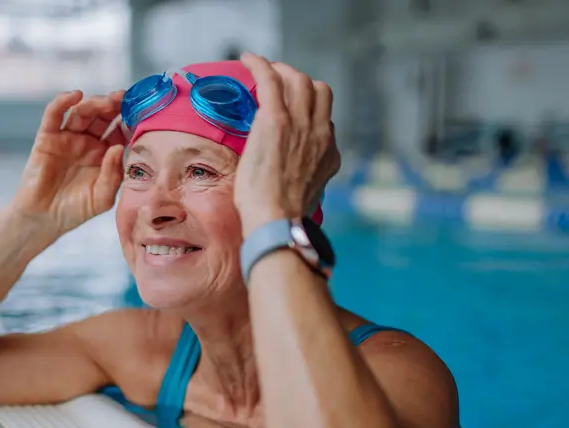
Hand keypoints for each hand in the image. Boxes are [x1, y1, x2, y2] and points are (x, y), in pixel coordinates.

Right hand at [9, 90, 127, 239]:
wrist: (43, 219)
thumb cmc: (75, 210)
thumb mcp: (103, 197)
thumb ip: (113, 174)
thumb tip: (119, 148)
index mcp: (105, 154)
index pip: (120, 130)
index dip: (129, 120)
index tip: (140, 112)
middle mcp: (88, 142)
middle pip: (102, 116)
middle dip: (114, 105)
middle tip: (123, 99)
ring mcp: (67, 138)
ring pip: (82, 112)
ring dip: (94, 102)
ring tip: (106, 102)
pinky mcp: (47, 137)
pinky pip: (54, 115)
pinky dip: (63, 101)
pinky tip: (75, 95)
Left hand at [233, 53, 340, 233]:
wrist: (277, 221)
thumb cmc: (282, 218)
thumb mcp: (304, 197)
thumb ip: (303, 181)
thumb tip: (292, 182)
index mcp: (329, 153)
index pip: (325, 117)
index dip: (309, 107)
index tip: (292, 108)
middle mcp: (320, 133)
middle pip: (318, 90)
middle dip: (299, 81)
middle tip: (278, 80)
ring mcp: (300, 124)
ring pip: (298, 80)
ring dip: (281, 71)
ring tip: (264, 69)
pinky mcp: (275, 120)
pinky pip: (270, 80)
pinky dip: (260, 65)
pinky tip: (248, 59)